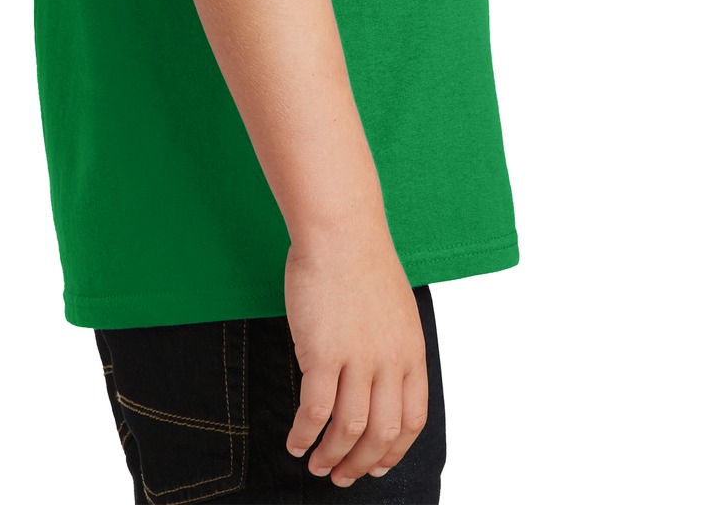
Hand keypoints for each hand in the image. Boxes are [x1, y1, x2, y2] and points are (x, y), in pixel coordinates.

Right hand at [284, 228, 428, 486]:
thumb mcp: (396, 309)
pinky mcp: (323, 353)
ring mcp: (358, 358)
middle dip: (361, 464)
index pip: (413, 420)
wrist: (341, 231)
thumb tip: (377, 383)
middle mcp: (390, 361)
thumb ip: (392, 347)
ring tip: (316, 465)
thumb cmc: (361, 262)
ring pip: (348, 429)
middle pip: (382, 433)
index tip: (377, 466)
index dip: (394, 451)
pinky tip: (295, 441)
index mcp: (412, 351)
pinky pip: (315, 410)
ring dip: (331, 456)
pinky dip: (304, 433)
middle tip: (341, 476)